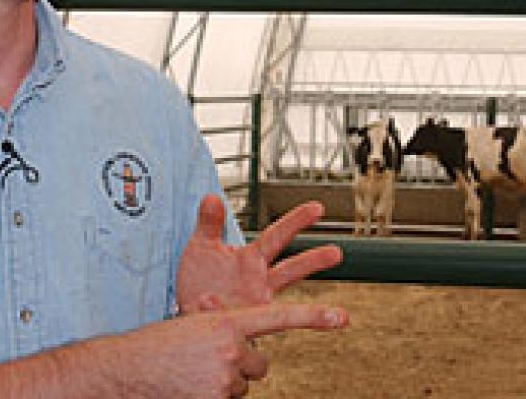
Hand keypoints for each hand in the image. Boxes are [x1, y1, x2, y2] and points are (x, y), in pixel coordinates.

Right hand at [0, 303, 347, 397]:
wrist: (126, 368)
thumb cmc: (158, 345)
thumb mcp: (194, 325)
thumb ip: (223, 330)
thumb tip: (241, 347)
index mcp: (228, 321)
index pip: (279, 317)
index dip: (314, 318)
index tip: (343, 318)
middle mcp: (232, 348)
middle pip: (259, 364)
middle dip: (242, 365)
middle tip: (209, 361)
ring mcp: (225, 377)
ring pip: (242, 385)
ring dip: (223, 382)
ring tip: (191, 374)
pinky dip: (212, 397)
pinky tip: (189, 388)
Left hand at [176, 195, 342, 313]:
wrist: (184, 312)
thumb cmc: (197, 278)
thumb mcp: (200, 247)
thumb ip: (208, 224)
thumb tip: (211, 197)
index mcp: (250, 259)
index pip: (276, 236)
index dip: (296, 221)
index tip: (318, 207)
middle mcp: (259, 283)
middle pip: (290, 269)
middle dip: (313, 261)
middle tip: (337, 252)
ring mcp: (254, 306)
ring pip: (284, 306)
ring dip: (309, 312)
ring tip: (340, 317)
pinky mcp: (243, 327)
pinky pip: (237, 321)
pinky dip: (219, 310)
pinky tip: (209, 303)